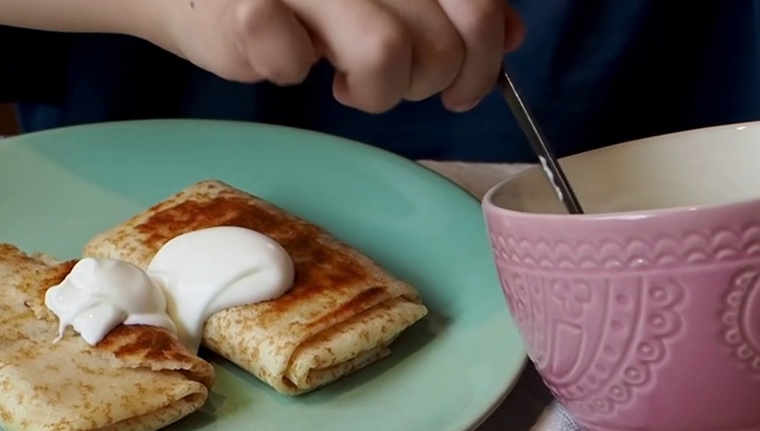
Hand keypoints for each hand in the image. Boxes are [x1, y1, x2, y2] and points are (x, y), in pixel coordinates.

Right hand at [148, 0, 524, 113]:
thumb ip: (446, 7)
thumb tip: (510, 36)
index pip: (478, 7)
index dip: (481, 61)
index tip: (458, 88)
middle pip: (439, 43)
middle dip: (423, 84)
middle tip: (387, 83)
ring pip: (385, 54)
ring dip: (371, 92)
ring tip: (343, 81)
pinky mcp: (249, 7)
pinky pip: (291, 62)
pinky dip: (289, 72)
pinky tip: (280, 59)